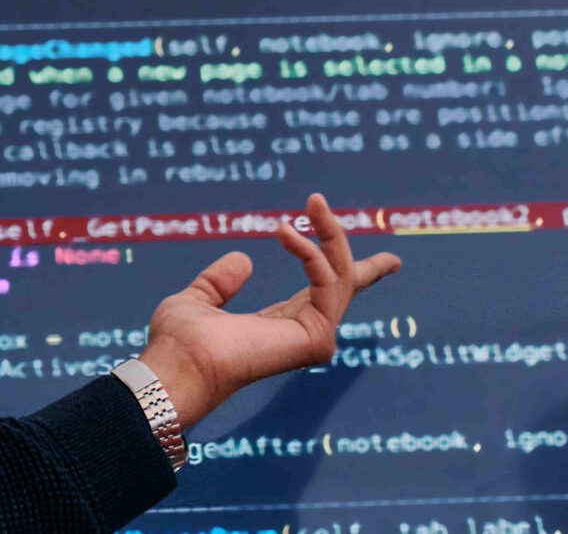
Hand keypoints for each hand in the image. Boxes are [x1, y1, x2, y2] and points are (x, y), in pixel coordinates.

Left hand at [134, 193, 399, 427]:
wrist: (175, 366)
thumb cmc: (178, 343)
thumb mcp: (197, 300)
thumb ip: (219, 282)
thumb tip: (244, 259)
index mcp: (279, 326)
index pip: (323, 294)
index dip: (348, 272)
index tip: (392, 262)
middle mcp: (302, 332)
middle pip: (346, 284)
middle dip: (358, 256)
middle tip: (344, 218)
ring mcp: (314, 338)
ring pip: (341, 274)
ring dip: (329, 232)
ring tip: (313, 200)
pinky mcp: (317, 338)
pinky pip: (327, 281)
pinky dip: (310, 251)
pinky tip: (284, 231)